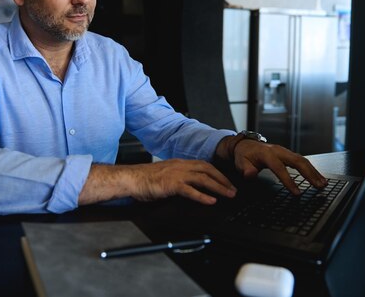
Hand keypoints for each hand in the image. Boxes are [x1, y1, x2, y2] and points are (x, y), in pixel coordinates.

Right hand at [79, 159, 236, 206]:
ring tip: (228, 195)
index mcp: (179, 163)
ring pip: (203, 179)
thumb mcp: (165, 175)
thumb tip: (190, 187)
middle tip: (233, 190)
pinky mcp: (171, 184)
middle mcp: (180, 166)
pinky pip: (190, 190)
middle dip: (223, 180)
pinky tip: (211, 201)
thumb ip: (178, 179)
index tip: (226, 181)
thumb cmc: (145, 179)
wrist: (131, 178)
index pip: (204, 165)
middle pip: (208, 170)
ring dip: (218, 187)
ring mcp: (176, 174)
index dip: (218, 173)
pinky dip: (203, 196)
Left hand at [232, 140, 326, 194]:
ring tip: (323, 183)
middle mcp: (278, 151)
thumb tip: (250, 175)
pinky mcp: (288, 154)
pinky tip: (318, 177)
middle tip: (319, 186)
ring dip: (314, 172)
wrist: (246, 144)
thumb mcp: (240, 162)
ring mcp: (285, 151)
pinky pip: (302, 161)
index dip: (288, 181)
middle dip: (309, 174)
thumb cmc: (244, 155)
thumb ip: (245, 169)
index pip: (279, 168)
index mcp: (267, 154)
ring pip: (303, 160)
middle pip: (297, 161)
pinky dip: (311, 169)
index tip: (297, 193)